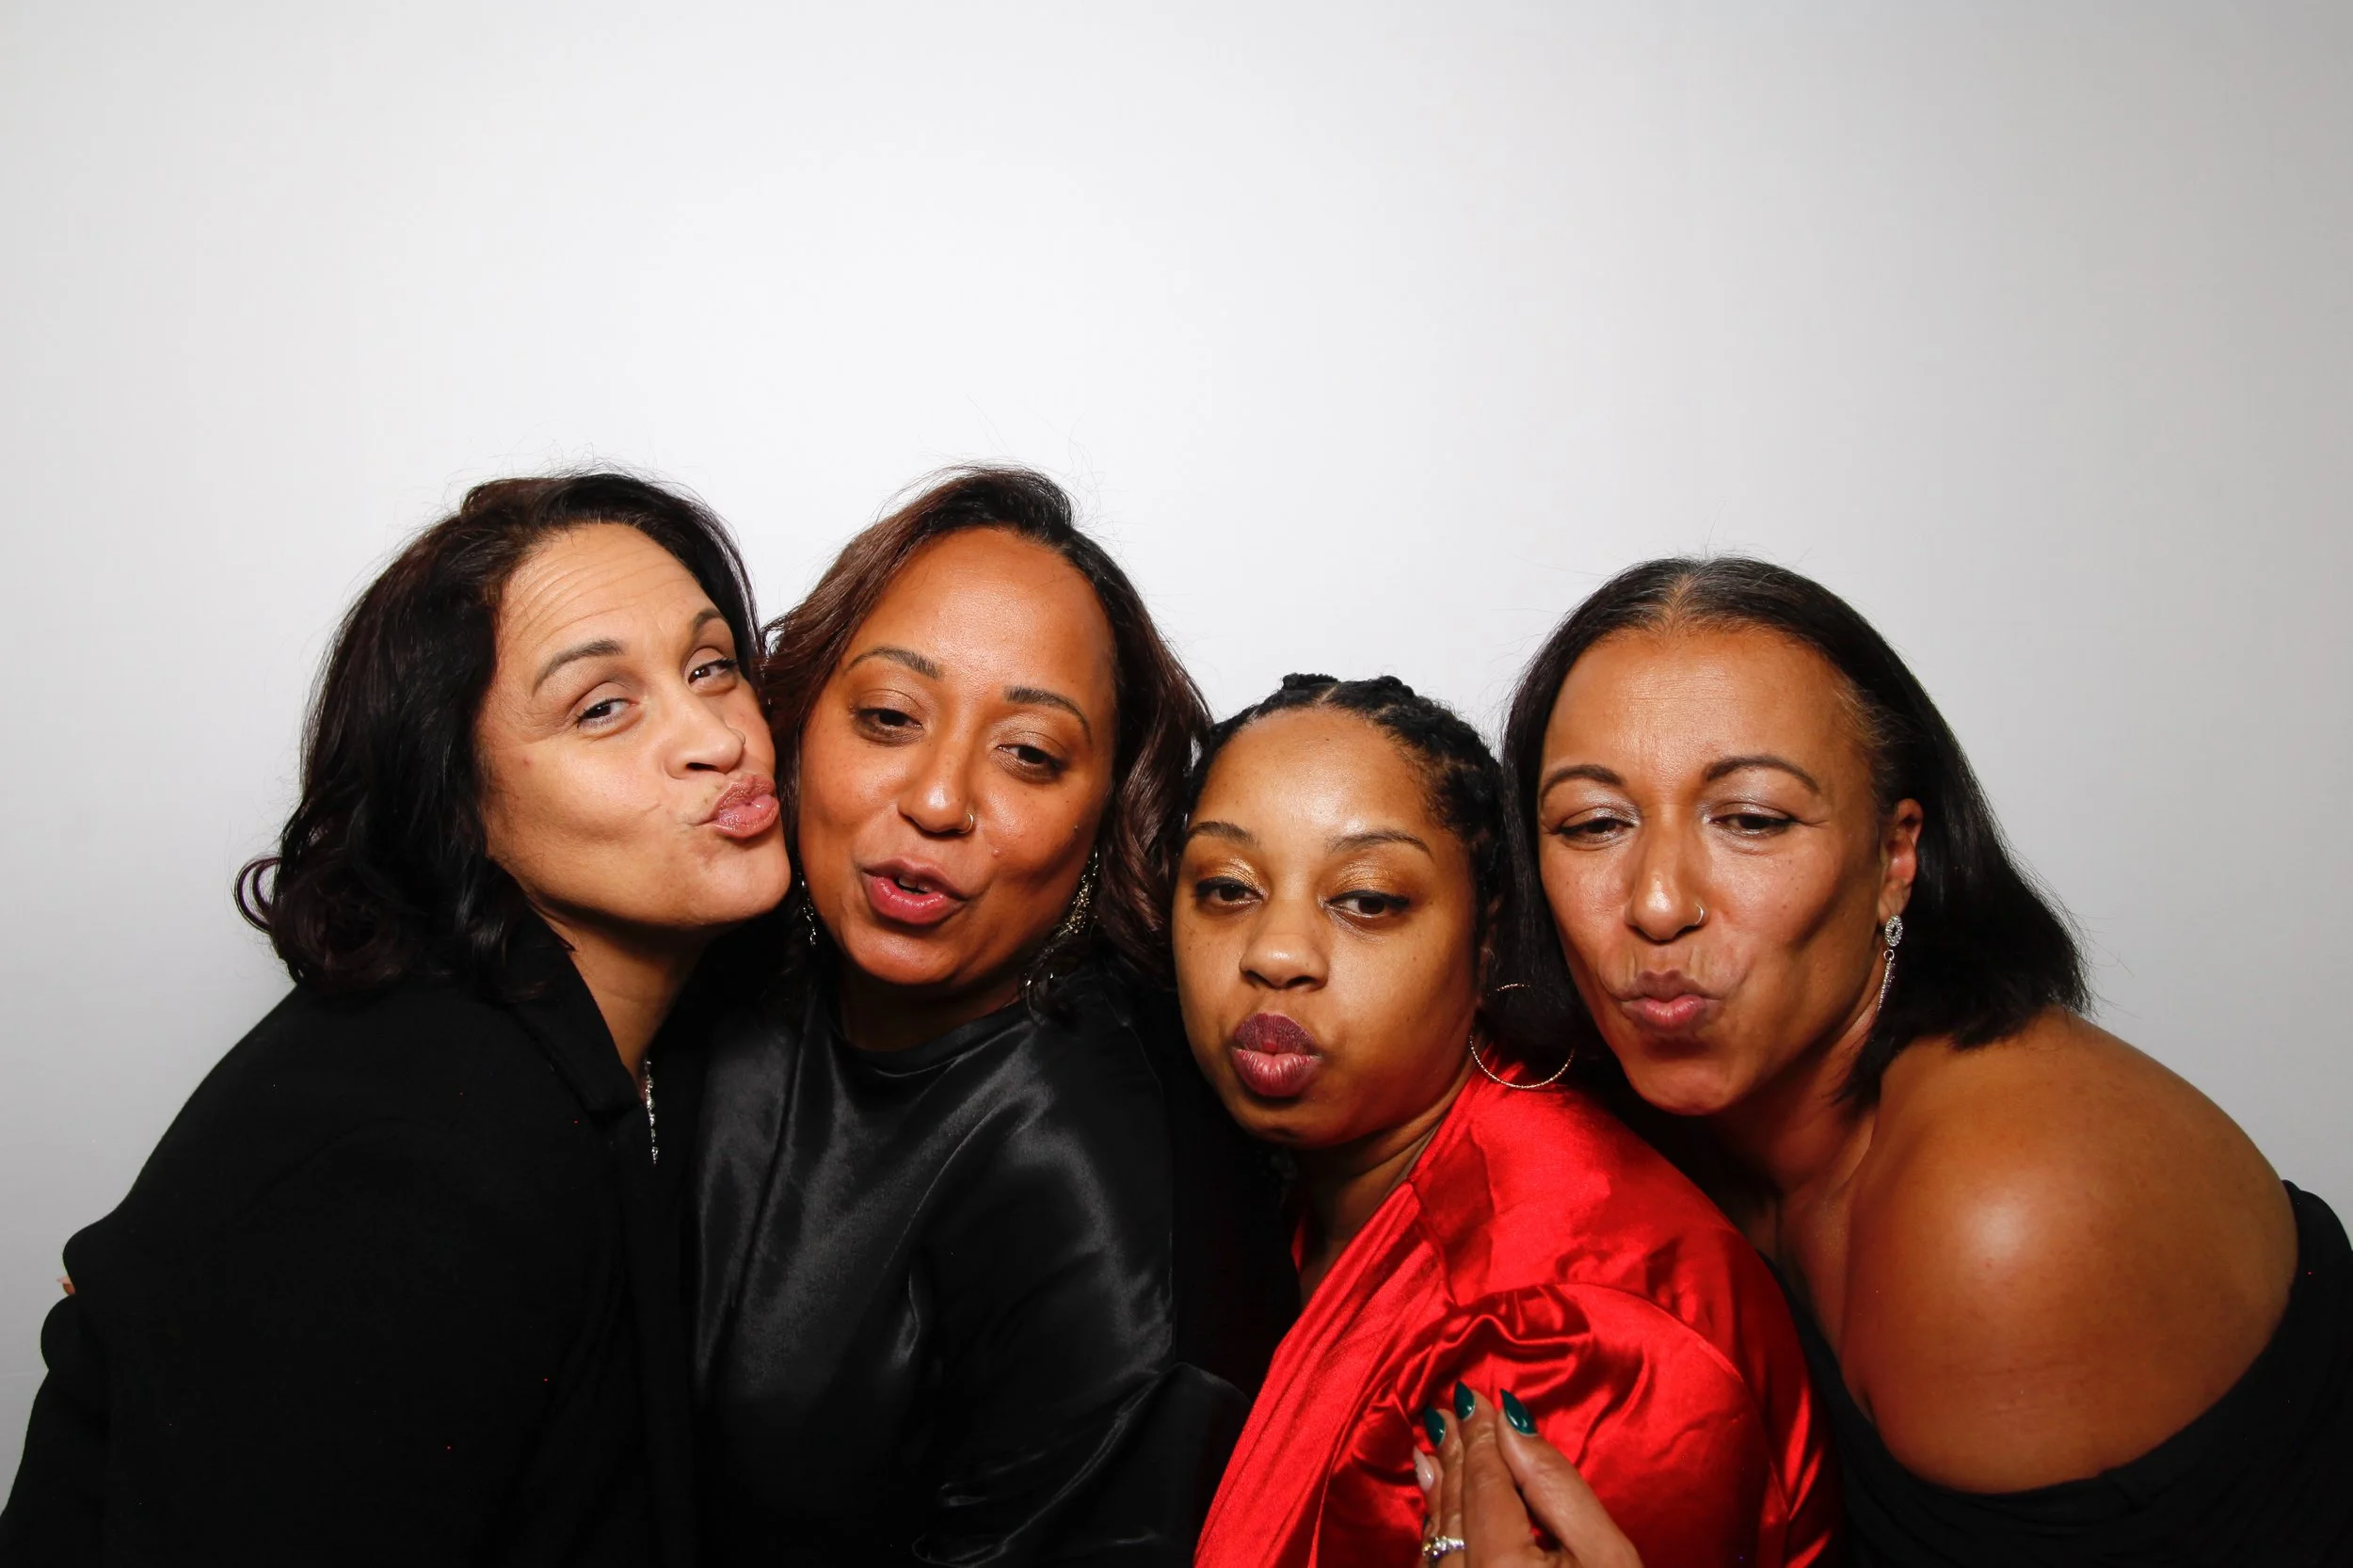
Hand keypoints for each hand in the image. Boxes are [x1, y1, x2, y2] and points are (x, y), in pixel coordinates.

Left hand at [1414, 1384, 1642, 1567]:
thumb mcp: (1608, 1555)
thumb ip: (1557, 1488)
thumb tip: (1512, 1422)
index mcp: (1501, 1567)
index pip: (1486, 1485)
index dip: (1481, 1437)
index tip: (1470, 1397)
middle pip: (1457, 1506)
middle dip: (1455, 1456)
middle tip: (1448, 1412)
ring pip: (1437, 1539)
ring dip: (1439, 1491)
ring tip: (1431, 1452)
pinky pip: (1438, 1567)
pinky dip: (1436, 1532)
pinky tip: (1433, 1513)